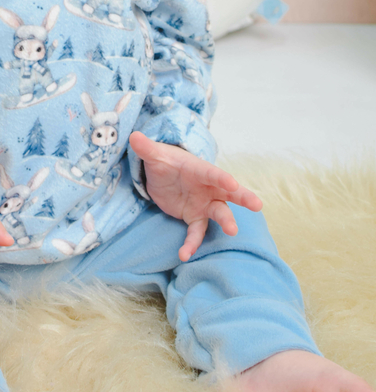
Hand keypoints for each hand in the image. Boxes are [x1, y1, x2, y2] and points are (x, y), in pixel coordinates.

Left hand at [129, 131, 262, 261]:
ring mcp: (204, 204)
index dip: (221, 177)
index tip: (233, 182)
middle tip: (257, 205)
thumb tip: (133, 136)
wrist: (163, 176)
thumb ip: (146, 148)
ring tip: (233, 232)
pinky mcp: (195, 218)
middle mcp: (208, 187)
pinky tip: (184, 255)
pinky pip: (196, 233)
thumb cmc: (165, 161)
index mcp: (200, 169)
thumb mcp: (154, 155)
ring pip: (219, 213)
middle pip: (229, 192)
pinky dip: (192, 244)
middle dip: (243, 197)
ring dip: (227, 221)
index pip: (212, 172)